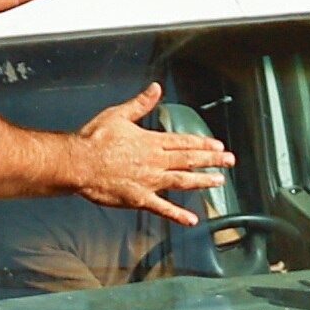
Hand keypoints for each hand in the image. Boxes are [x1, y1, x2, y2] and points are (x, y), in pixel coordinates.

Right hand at [72, 83, 233, 225]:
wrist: (79, 163)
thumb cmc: (94, 139)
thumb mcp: (119, 115)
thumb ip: (141, 103)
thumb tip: (156, 88)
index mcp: (151, 141)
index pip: (184, 142)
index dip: (203, 143)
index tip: (218, 145)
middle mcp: (155, 160)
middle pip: (190, 159)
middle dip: (212, 160)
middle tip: (230, 161)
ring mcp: (150, 181)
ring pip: (183, 181)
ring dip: (203, 181)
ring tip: (219, 182)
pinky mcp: (139, 198)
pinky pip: (163, 208)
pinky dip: (178, 215)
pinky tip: (192, 220)